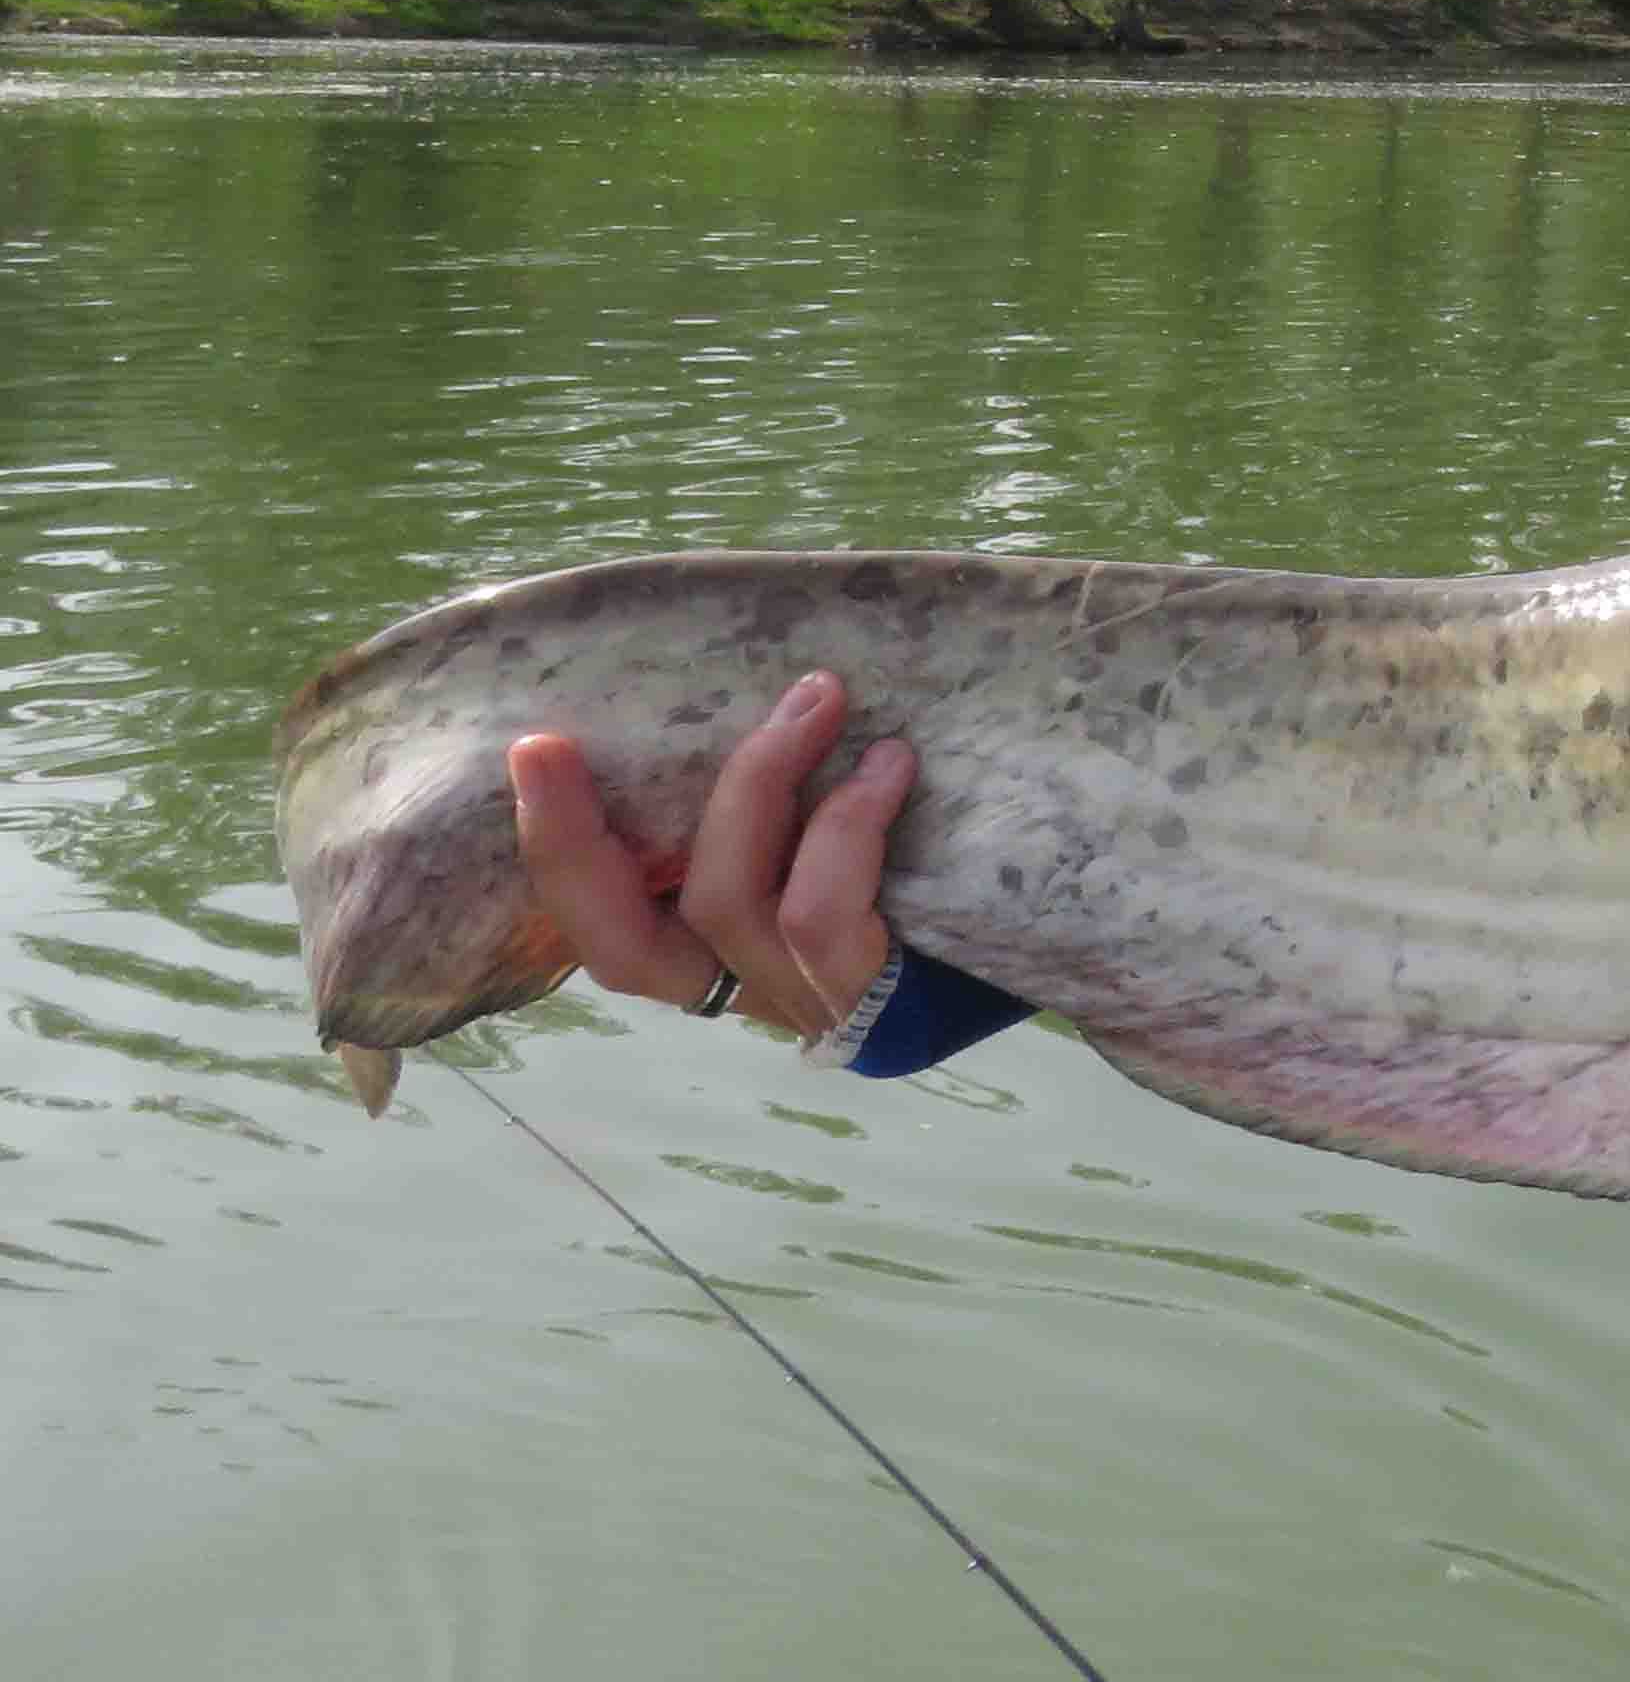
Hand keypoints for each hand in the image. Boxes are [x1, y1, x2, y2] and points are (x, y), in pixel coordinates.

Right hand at [509, 669, 915, 1035]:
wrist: (1047, 936)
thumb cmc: (934, 865)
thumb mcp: (830, 820)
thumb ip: (772, 788)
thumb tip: (749, 678)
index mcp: (708, 948)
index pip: (597, 924)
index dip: (553, 847)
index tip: (531, 748)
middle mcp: (738, 989)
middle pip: (623, 947)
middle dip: (575, 840)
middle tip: (560, 739)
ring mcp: (801, 1004)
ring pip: (725, 907)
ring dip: (758, 784)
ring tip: (820, 696)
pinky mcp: (870, 1003)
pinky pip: (821, 919)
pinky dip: (845, 830)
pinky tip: (889, 765)